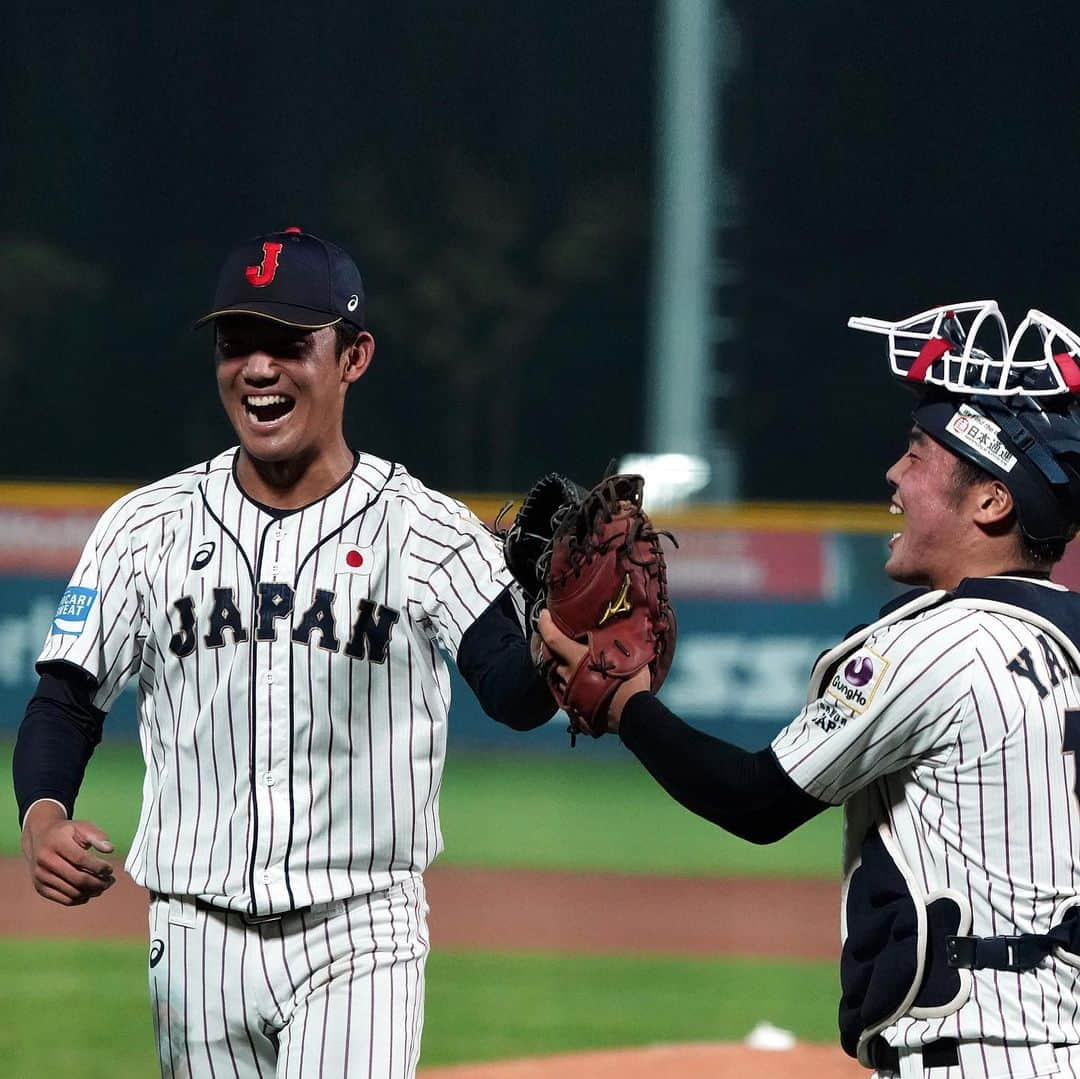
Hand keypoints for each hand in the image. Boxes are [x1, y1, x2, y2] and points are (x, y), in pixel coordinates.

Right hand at [21, 801, 115, 905]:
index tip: (110, 869)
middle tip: (110, 881)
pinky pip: (64, 899)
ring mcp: (41, 877)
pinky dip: (80, 899)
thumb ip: (97, 836)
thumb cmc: (65, 833)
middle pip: (77, 879)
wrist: (39, 839)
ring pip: (72, 892)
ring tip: (103, 886)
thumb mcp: (81, 826)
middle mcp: (45, 861)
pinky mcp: (40, 888)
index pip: (81, 860)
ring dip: (92, 892)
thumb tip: (110, 849)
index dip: (98, 867)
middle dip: (98, 882)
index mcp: (56, 843)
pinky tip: (90, 892)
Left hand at [537, 611, 650, 732]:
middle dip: (553, 648)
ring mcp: (569, 693)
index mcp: (576, 658)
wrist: (632, 715)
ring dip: (564, 667)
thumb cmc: (628, 681)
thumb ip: (616, 636)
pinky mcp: (575, 708)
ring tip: (575, 661)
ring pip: (560, 676)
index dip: (545, 624)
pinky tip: (582, 682)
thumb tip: (620, 622)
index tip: (544, 615)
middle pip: (552, 658)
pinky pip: (567, 693)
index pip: (552, 638)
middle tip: (560, 638)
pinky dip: (571, 684)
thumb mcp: (626, 651)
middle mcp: (568, 675)